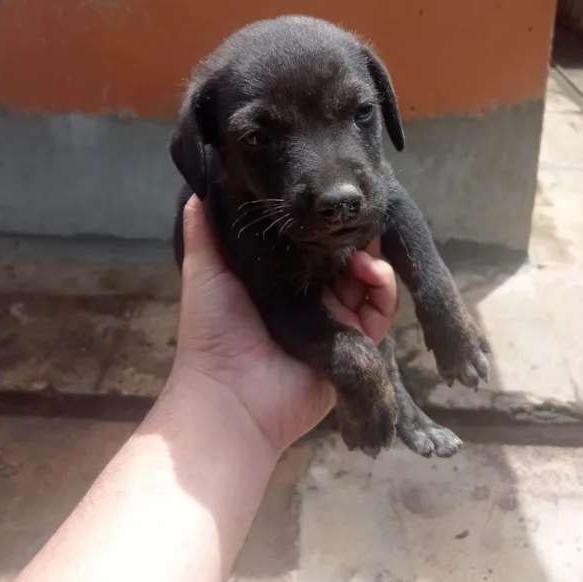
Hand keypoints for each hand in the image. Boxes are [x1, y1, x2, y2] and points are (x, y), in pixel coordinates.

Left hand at [169, 196, 397, 455]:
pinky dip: (383, 285)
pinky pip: (382, 310)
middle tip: (352, 217)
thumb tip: (199, 187)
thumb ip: (205, 229)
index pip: (314, 243)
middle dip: (353, 235)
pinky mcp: (358, 342)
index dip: (324, 224)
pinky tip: (369, 269)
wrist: (231, 394)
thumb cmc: (215, 329)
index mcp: (283, 280)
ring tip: (360, 248)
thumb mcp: (205, 269)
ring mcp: (338, 320)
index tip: (328, 203)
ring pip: (370, 279)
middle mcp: (314, 298)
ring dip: (370, 257)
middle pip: (347, 258)